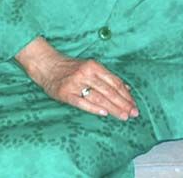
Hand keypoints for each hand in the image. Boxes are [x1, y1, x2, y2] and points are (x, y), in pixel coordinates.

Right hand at [16, 37, 138, 120]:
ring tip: (123, 116)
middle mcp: (87, 74)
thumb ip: (107, 78)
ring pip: (99, 98)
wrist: (47, 66)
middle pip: (109, 91)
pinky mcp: (65, 94)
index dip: (126, 94)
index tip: (134, 104)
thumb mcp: (91, 67)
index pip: (115, 82)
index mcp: (95, 66)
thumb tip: (126, 88)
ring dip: (113, 108)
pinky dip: (94, 108)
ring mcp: (76, 84)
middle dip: (123, 103)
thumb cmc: (71, 68)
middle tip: (133, 113)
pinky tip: (104, 113)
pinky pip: (82, 103)